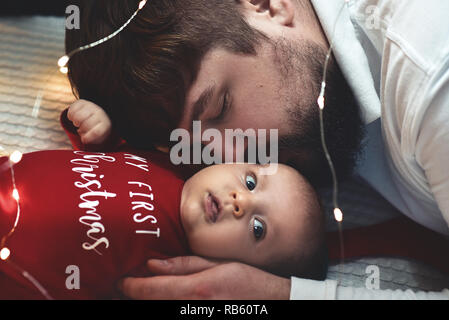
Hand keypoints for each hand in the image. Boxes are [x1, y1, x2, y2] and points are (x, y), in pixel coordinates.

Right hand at [67, 99, 111, 144]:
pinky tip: (73, 118)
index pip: (97, 132)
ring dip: (75, 122)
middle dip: (81, 129)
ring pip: (78, 116)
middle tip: (81, 130)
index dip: (88, 137)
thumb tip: (84, 139)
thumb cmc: (96, 129)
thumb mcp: (97, 137)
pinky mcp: (81, 102)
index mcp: (105, 124)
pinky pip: (72, 109)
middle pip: (86, 124)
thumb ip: (91, 140)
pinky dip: (70, 116)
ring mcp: (91, 106)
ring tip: (77, 123)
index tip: (83, 140)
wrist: (96, 115)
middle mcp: (99, 113)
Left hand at [119, 256, 290, 299]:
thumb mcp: (218, 265)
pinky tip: (163, 297)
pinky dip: (164, 304)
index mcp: (196, 290)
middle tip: (125, 288)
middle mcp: (191, 309)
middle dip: (135, 295)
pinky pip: (174, 312)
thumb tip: (153, 264)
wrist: (271, 303)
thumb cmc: (247, 281)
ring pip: (160, 308)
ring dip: (149, 301)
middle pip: (151, 304)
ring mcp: (195, 317)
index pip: (151, 290)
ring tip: (143, 292)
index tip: (121, 281)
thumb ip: (184, 266)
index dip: (131, 286)